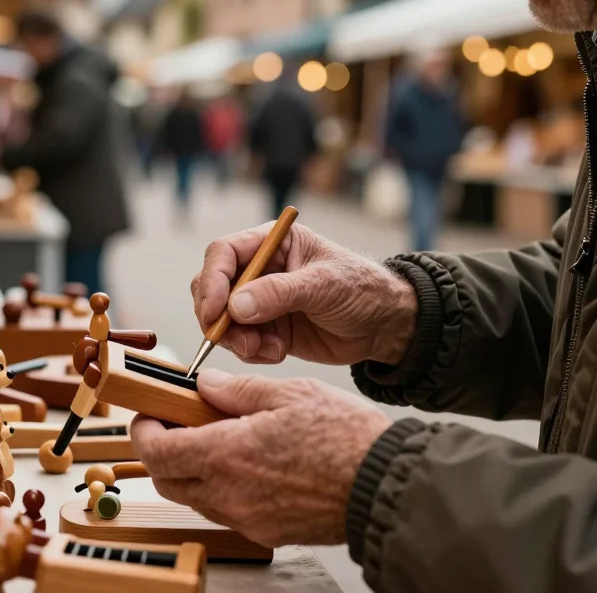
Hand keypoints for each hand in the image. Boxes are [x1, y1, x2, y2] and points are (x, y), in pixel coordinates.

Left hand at [130, 370, 390, 547]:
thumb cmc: (345, 437)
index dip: (144, 433)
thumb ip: (239, 390)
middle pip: (168, 481)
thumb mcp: (290, 393)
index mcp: (228, 454)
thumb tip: (205, 385)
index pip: (158, 453)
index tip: (148, 416)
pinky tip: (245, 464)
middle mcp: (230, 494)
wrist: (384, 484)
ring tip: (214, 440)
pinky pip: (226, 511)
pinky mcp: (267, 532)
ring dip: (191, 471)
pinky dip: (220, 488)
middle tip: (174, 426)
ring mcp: (248, 519)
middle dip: (161, 452)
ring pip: (195, 499)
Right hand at [191, 223, 417, 365]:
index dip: (212, 280)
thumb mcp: (324, 285)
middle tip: (235, 338)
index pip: (224, 253)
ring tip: (265, 349)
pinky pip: (239, 342)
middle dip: (216, 316)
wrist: (385, 326)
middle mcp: (259, 269)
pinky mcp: (265, 329)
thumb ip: (280, 293)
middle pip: (212, 287)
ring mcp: (259, 301)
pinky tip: (277, 352)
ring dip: (235, 339)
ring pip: (221, 319)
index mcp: (271, 243)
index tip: (214, 310)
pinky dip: (251, 351)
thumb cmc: (362, 289)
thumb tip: (236, 306)